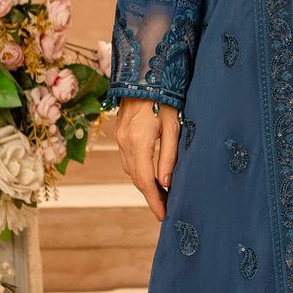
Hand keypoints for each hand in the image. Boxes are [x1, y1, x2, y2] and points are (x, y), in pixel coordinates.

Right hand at [114, 98, 179, 221]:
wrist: (143, 76)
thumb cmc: (164, 99)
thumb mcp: (173, 127)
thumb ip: (169, 156)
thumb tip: (166, 184)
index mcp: (139, 141)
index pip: (145, 181)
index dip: (154, 200)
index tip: (164, 215)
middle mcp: (125, 143)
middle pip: (137, 179)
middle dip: (151, 196)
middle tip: (166, 210)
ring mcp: (120, 139)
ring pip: (131, 171)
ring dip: (145, 185)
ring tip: (162, 196)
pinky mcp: (120, 135)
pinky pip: (129, 160)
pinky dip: (139, 172)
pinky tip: (152, 176)